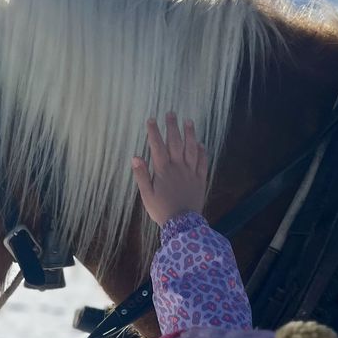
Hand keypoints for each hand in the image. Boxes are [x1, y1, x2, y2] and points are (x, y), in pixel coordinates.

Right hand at [131, 111, 207, 226]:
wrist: (182, 224)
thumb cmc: (161, 210)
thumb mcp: (147, 195)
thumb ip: (142, 175)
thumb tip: (135, 157)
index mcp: (163, 171)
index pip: (157, 147)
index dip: (154, 132)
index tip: (151, 120)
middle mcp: (178, 168)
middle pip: (176, 143)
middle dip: (172, 127)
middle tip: (171, 113)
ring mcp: (191, 172)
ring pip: (191, 149)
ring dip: (190, 134)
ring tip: (189, 122)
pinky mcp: (200, 179)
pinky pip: (203, 162)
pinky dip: (202, 151)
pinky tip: (201, 143)